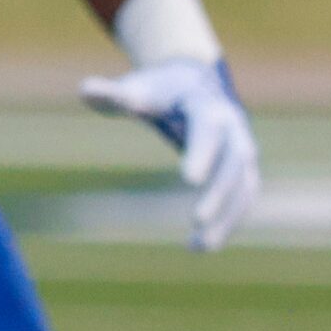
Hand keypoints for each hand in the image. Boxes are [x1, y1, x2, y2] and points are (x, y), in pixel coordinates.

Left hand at [81, 58, 261, 250]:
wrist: (195, 82)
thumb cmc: (159, 90)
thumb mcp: (137, 89)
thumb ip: (114, 94)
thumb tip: (85, 89)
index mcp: (206, 104)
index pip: (209, 128)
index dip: (202, 152)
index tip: (188, 181)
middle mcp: (233, 126)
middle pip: (235, 160)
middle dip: (220, 191)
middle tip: (196, 220)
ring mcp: (242, 147)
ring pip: (245, 183)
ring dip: (228, 216)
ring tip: (200, 248)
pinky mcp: (243, 167)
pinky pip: (244, 196)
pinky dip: (230, 221)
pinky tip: (203, 245)